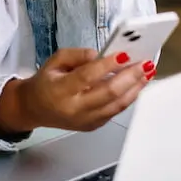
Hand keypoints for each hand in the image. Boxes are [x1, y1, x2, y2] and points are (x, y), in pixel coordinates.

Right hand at [0, 48, 153, 134]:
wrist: (33, 109)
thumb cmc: (45, 83)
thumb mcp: (54, 61)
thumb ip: (76, 55)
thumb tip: (99, 55)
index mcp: (60, 90)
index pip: (87, 77)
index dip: (107, 65)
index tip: (124, 54)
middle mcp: (74, 108)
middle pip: (108, 93)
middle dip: (130, 77)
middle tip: (144, 64)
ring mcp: (85, 120)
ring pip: (117, 105)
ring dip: (135, 88)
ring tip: (147, 73)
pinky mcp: (93, 126)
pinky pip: (115, 111)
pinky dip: (128, 97)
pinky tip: (135, 85)